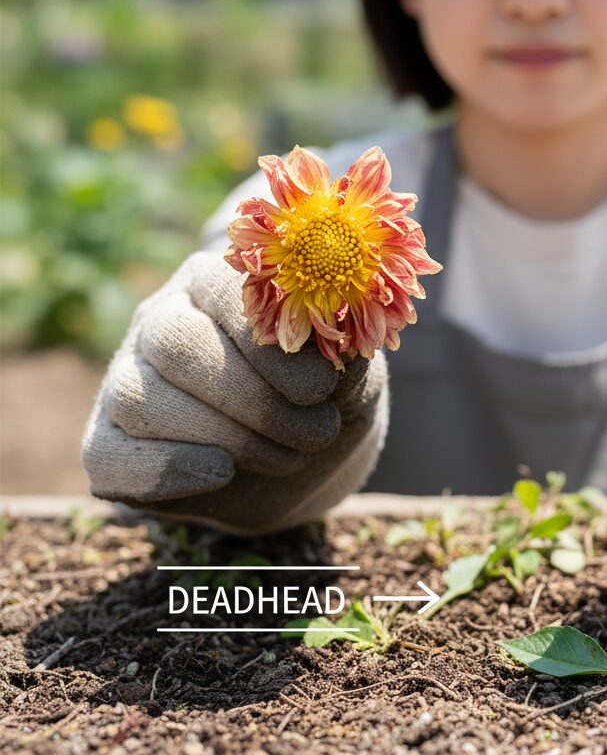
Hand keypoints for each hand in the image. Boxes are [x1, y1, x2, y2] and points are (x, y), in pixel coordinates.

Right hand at [81, 251, 387, 533]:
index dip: (270, 346)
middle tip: (316, 432)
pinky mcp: (109, 443)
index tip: (321, 389)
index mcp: (218, 283)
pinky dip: (165, 471)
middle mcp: (162, 319)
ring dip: (227, 438)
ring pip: (140, 398)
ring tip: (289, 456)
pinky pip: (108, 455)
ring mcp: (128, 378)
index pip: (222, 290)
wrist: (305, 463)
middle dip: (253, 399)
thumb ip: (341, 355)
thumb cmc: (327, 400)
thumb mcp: (349, 374)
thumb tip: (332, 348)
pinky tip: (222, 474)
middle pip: (175, 342)